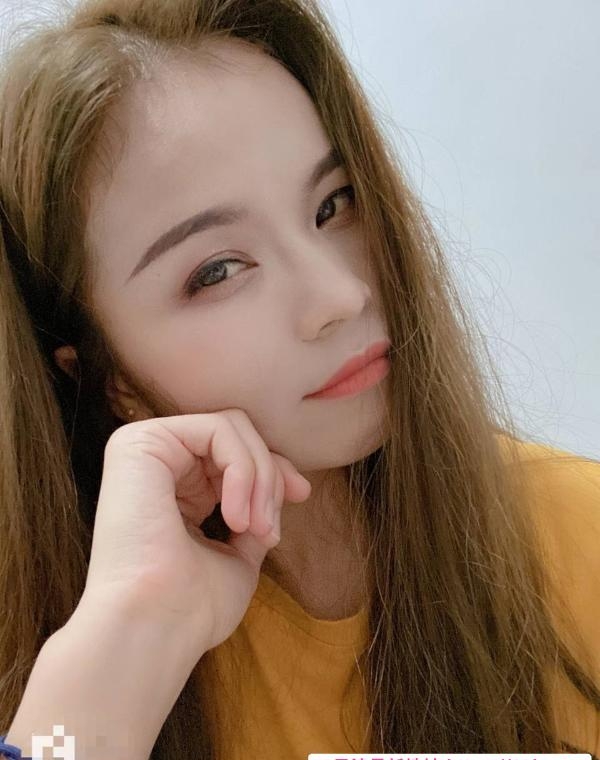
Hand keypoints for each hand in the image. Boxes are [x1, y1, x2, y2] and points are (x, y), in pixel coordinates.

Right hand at [75, 408, 310, 655]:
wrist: (156, 629)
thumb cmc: (192, 607)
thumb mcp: (236, 555)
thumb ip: (252, 518)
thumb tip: (283, 493)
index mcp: (172, 486)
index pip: (233, 453)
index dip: (273, 470)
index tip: (301, 496)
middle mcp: (155, 462)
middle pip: (237, 436)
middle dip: (270, 475)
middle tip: (271, 528)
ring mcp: (144, 448)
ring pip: (232, 428)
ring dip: (260, 476)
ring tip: (258, 528)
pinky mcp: (141, 442)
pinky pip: (217, 430)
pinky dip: (243, 469)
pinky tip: (238, 517)